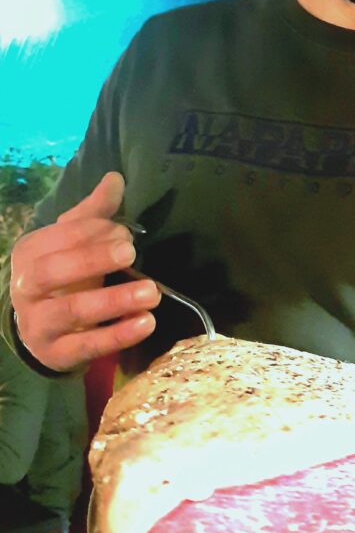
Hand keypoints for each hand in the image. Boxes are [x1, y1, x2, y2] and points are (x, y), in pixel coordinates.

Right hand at [10, 172, 159, 370]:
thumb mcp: (73, 243)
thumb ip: (94, 213)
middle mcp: (25, 288)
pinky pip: (86, 346)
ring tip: (152, 291)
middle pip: (51, 272)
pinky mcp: (57, 354)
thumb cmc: (64, 276)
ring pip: (70, 311)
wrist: (43, 330)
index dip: (90, 233)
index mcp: (29, 253)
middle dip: (92, 260)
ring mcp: (38, 324)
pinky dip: (117, 335)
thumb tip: (116, 178)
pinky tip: (146, 323)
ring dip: (113, 300)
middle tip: (131, 252)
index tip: (124, 232)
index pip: (56, 238)